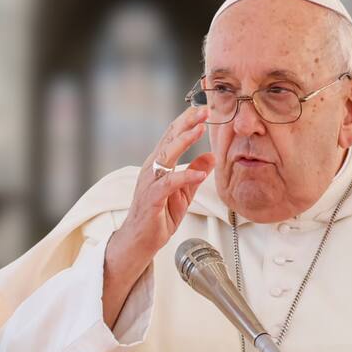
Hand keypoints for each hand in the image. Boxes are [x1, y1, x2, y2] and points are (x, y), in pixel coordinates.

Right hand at [116, 106, 215, 255]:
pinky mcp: (152, 198)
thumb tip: (211, 156)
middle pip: (169, 139)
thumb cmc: (158, 216)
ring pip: (166, 156)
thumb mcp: (184, 193)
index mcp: (159, 165)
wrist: (140, 241)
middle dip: (187, 124)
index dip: (187, 122)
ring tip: (200, 130)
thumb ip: (195, 173)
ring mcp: (150, 182)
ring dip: (184, 141)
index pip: (173, 137)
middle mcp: (152, 169)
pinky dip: (184, 177)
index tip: (203, 110)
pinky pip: (168, 184)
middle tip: (203, 110)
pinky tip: (199, 174)